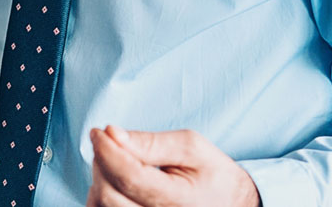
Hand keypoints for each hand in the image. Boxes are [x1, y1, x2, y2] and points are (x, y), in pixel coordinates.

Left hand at [87, 125, 260, 206]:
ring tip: (116, 164)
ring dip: (99, 181)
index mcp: (180, 201)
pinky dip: (101, 197)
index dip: (107, 150)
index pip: (129, 177)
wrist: (232, 206)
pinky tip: (116, 183)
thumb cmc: (213, 175)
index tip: (99, 131)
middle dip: (101, 163)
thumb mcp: (192, 148)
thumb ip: (151, 143)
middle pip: (109, 194)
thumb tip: (112, 134)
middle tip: (109, 143)